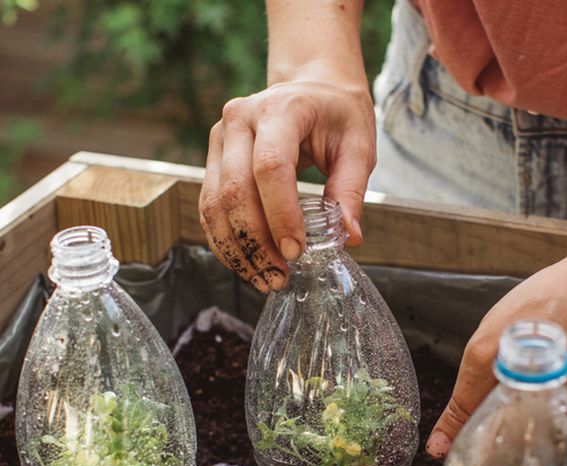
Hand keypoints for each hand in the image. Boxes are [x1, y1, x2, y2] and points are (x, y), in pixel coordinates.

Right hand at [199, 78, 374, 291]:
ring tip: (265, 277)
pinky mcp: (212, 158)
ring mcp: (220, 137)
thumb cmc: (337, 114)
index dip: (280, 214)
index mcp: (281, 109)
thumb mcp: (358, 145)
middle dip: (256, 241)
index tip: (297, 251)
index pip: (271, 167)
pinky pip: (208, 206)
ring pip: (214, 203)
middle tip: (280, 275)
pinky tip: (247, 262)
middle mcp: (240, 119)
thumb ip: (351, 190)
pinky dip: (225, 240)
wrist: (311, 87)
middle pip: (235, 190)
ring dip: (236, 248)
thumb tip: (347, 237)